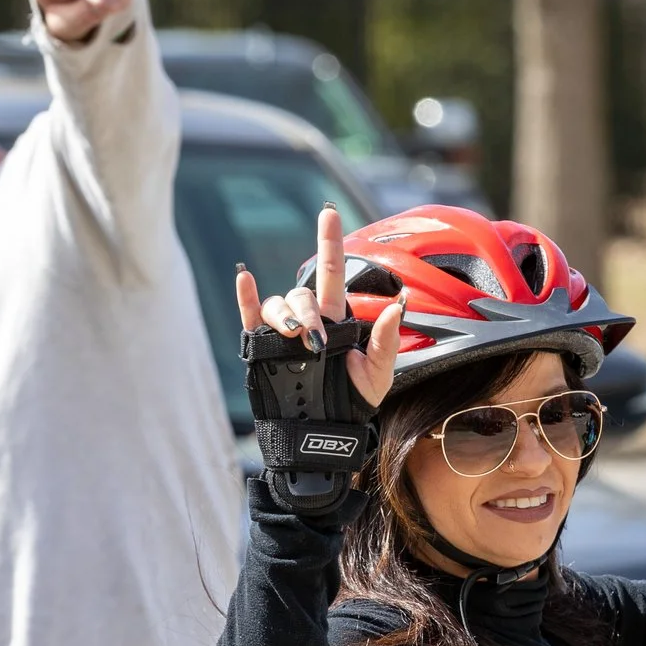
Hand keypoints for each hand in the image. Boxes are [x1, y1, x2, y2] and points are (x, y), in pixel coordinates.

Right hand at [234, 203, 402, 408]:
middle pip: (302, 295)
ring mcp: (282, 333)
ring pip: (278, 305)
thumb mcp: (378, 374)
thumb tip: (400, 302)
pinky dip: (246, 297)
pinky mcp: (261, 347)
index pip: (332, 273)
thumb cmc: (353, 403)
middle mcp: (307, 321)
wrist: (323, 432)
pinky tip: (245, 279)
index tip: (328, 213)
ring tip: (292, 336)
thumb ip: (387, 340)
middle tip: (314, 341)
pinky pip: (250, 315)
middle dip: (306, 312)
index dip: (330, 242)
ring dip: (284, 314)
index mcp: (335, 320)